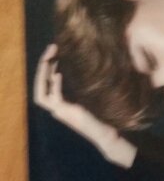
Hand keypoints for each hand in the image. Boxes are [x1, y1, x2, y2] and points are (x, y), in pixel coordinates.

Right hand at [34, 45, 136, 167]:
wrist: (106, 133)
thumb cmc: (100, 115)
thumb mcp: (87, 96)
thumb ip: (79, 85)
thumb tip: (81, 66)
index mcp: (60, 103)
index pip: (44, 84)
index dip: (46, 68)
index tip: (54, 51)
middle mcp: (56, 108)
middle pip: (39, 87)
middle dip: (42, 66)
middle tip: (51, 48)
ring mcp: (60, 112)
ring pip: (40, 95)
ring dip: (43, 74)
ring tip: (50, 57)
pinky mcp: (67, 113)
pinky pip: (54, 99)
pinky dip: (55, 86)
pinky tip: (59, 74)